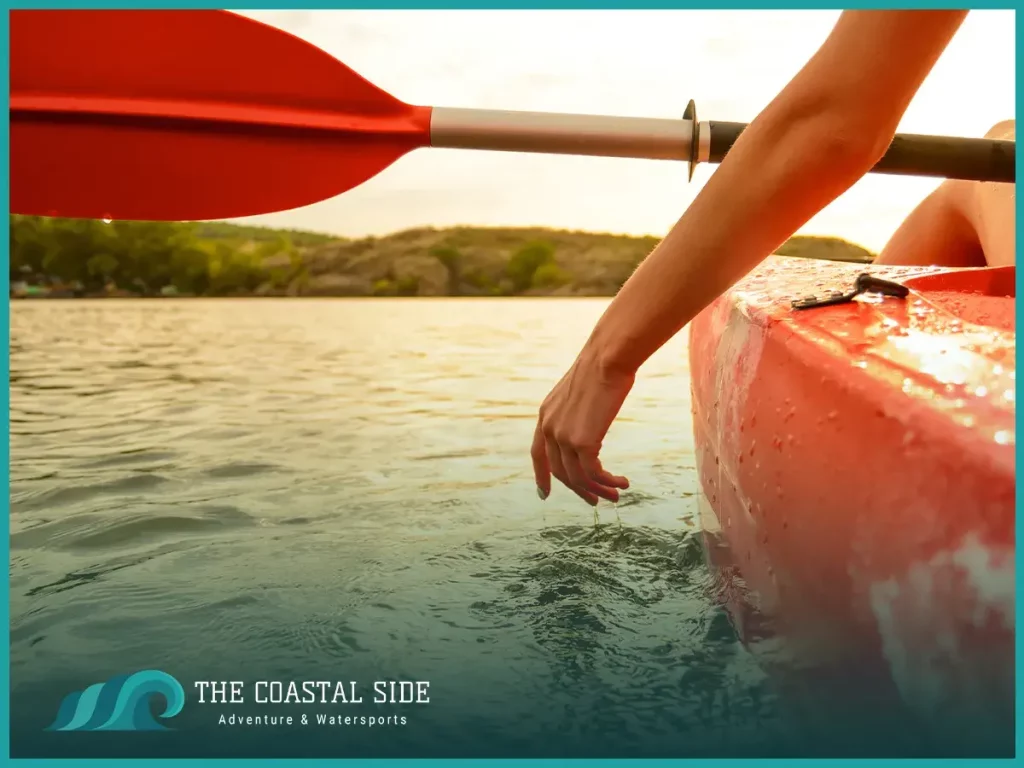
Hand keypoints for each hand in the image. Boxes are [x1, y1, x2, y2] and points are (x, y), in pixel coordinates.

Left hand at [531, 345, 632, 505]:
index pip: (538, 454)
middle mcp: (548, 427)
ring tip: (614, 496)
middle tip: (596, 500)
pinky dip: (607, 481)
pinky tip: (622, 482)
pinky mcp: (581, 442)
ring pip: (577, 477)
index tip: (544, 494)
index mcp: (545, 415)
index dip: (541, 476)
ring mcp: (563, 436)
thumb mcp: (581, 392)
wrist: (608, 358)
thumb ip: (577, 412)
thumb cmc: (603, 367)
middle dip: (579, 490)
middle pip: (560, 471)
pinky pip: (593, 473)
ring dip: (597, 490)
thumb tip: (589, 425)